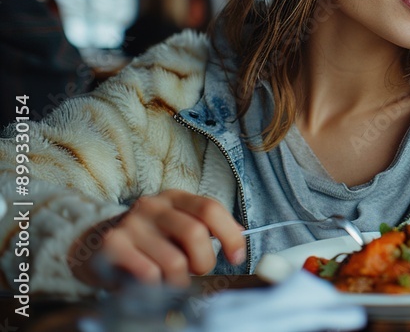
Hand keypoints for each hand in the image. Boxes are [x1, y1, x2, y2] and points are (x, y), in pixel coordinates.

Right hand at [69, 189, 245, 288]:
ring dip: (179, 281)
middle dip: (203, 262)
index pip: (211, 209)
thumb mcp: (177, 226)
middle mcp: (153, 205)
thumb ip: (207, 228)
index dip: (230, 235)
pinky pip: (149, 274)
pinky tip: (151, 284)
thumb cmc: (147, 241)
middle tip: (195, 272)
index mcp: (175, 197)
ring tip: (170, 281)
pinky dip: (157, 287)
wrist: (92, 246)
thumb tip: (241, 235)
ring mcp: (131, 224)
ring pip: (174, 261)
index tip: (237, 257)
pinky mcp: (112, 246)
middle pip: (195, 234)